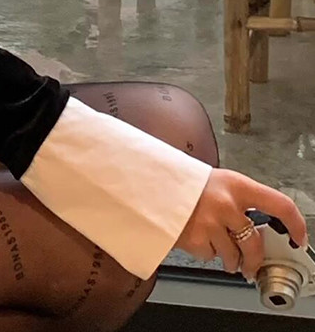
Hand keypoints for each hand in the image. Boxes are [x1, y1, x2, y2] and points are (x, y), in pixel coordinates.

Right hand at [176, 169, 307, 280]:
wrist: (149, 182)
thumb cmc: (183, 181)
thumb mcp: (216, 182)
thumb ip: (238, 202)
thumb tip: (256, 228)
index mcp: (236, 185)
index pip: (279, 204)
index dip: (295, 224)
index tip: (298, 237)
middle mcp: (226, 204)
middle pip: (255, 244)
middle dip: (254, 261)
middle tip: (250, 266)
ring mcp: (210, 222)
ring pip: (233, 256)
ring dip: (228, 259)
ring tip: (216, 247)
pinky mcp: (194, 238)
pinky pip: (209, 256)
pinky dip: (205, 252)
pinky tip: (194, 236)